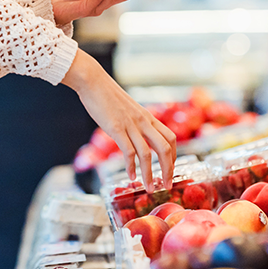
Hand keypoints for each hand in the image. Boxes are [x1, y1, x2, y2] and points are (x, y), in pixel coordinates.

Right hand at [61, 50, 175, 191]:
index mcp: (147, 116)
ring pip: (147, 154)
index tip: (170, 170)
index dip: (174, 156)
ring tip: (149, 188)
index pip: (170, 138)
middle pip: (165, 148)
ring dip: (150, 174)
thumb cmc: (107, 95)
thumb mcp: (128, 109)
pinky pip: (128, 152)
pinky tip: (130, 176)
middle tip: (167, 185)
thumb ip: (135, 122)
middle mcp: (143, 121)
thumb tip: (136, 135)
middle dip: (169, 169)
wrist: (93, 81)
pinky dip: (131, 167)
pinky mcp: (115, 128)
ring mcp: (130, 125)